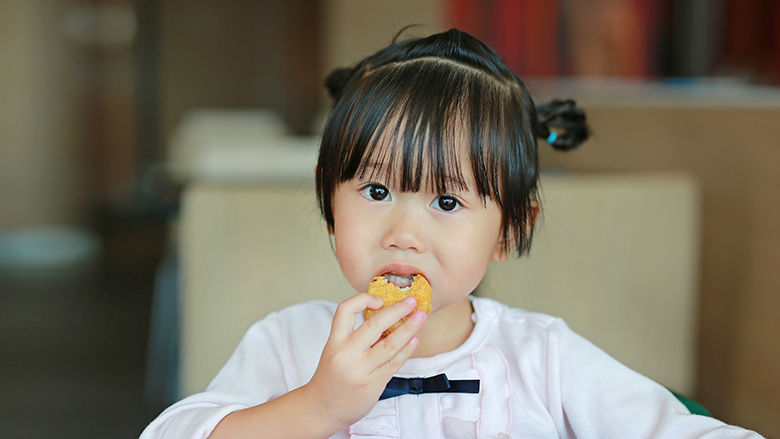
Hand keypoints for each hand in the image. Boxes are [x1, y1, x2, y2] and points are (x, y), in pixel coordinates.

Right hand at [302, 292, 426, 430]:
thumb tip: (385, 318)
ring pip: (389, 345)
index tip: (379, 299)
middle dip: (396, 310)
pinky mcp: (372, 385)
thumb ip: (355, 337)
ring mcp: (360, 371)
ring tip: (420, 317)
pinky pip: (394, 364)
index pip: (345, 310)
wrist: (321, 409)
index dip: (362, 299)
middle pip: (374, 325)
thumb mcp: (335, 352)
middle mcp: (345, 355)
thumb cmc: (331, 378)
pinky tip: (414, 340)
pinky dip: (406, 350)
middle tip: (411, 301)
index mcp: (334, 342)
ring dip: (409, 328)